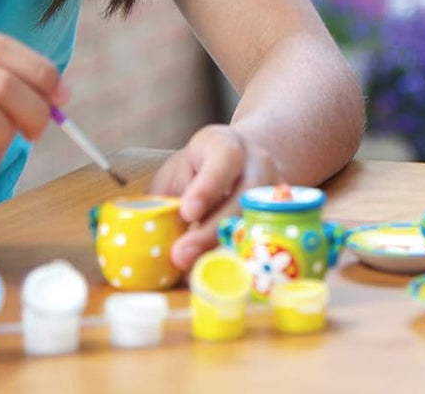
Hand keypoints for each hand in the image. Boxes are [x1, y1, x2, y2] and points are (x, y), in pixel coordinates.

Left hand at [148, 124, 281, 270]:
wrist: (241, 167)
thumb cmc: (197, 174)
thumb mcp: (178, 176)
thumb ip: (163, 203)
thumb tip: (142, 242)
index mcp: (227, 146)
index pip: (224, 159)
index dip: (208, 187)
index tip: (187, 212)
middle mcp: (258, 165)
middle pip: (244, 198)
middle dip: (211, 230)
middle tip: (181, 255)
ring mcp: (275, 193)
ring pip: (257, 224)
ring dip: (226, 252)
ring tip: (197, 274)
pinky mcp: (282, 220)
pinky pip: (265, 244)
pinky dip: (240, 263)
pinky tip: (218, 278)